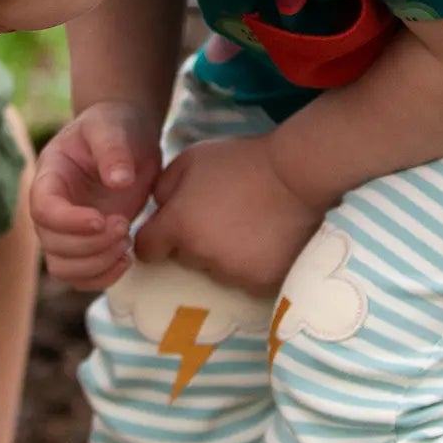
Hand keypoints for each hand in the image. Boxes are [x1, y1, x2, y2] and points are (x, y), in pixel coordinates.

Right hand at [30, 102, 161, 288]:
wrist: (127, 137)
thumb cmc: (114, 126)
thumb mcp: (112, 127)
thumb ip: (113, 149)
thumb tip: (118, 181)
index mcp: (50, 176)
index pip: (42, 209)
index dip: (69, 222)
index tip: (102, 219)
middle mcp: (53, 207)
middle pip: (52, 245)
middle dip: (90, 244)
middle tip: (123, 226)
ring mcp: (68, 229)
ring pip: (64, 267)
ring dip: (96, 264)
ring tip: (126, 242)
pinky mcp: (88, 244)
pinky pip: (83, 277)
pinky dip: (103, 276)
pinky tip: (127, 258)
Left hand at [135, 134, 325, 296]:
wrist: (296, 175)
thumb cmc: (242, 161)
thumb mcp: (192, 159)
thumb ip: (163, 186)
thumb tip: (158, 208)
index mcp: (179, 226)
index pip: (146, 250)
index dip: (156, 239)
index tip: (169, 231)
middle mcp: (200, 256)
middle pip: (184, 259)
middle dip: (194, 242)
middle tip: (219, 218)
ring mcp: (232, 273)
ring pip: (216, 270)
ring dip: (224, 255)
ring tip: (246, 228)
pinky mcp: (260, 283)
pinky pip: (246, 279)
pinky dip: (251, 265)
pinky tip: (265, 241)